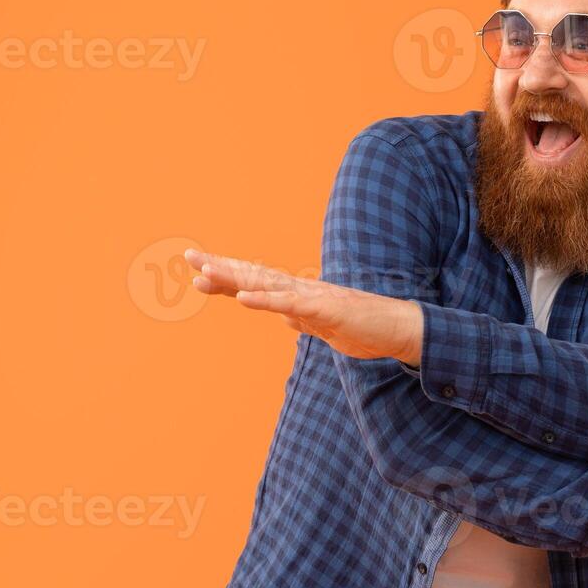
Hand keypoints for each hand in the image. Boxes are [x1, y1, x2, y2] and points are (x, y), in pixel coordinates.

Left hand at [184, 249, 424, 364]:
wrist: (398, 330)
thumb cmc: (364, 329)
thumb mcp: (325, 328)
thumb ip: (304, 319)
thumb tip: (284, 316)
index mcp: (298, 296)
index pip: (256, 283)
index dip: (227, 277)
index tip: (198, 271)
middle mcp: (300, 289)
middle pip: (254, 276)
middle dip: (220, 267)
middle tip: (189, 257)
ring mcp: (312, 297)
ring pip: (266, 285)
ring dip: (234, 279)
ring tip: (205, 273)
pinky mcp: (324, 309)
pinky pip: (290, 304)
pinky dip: (264, 300)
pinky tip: (242, 297)